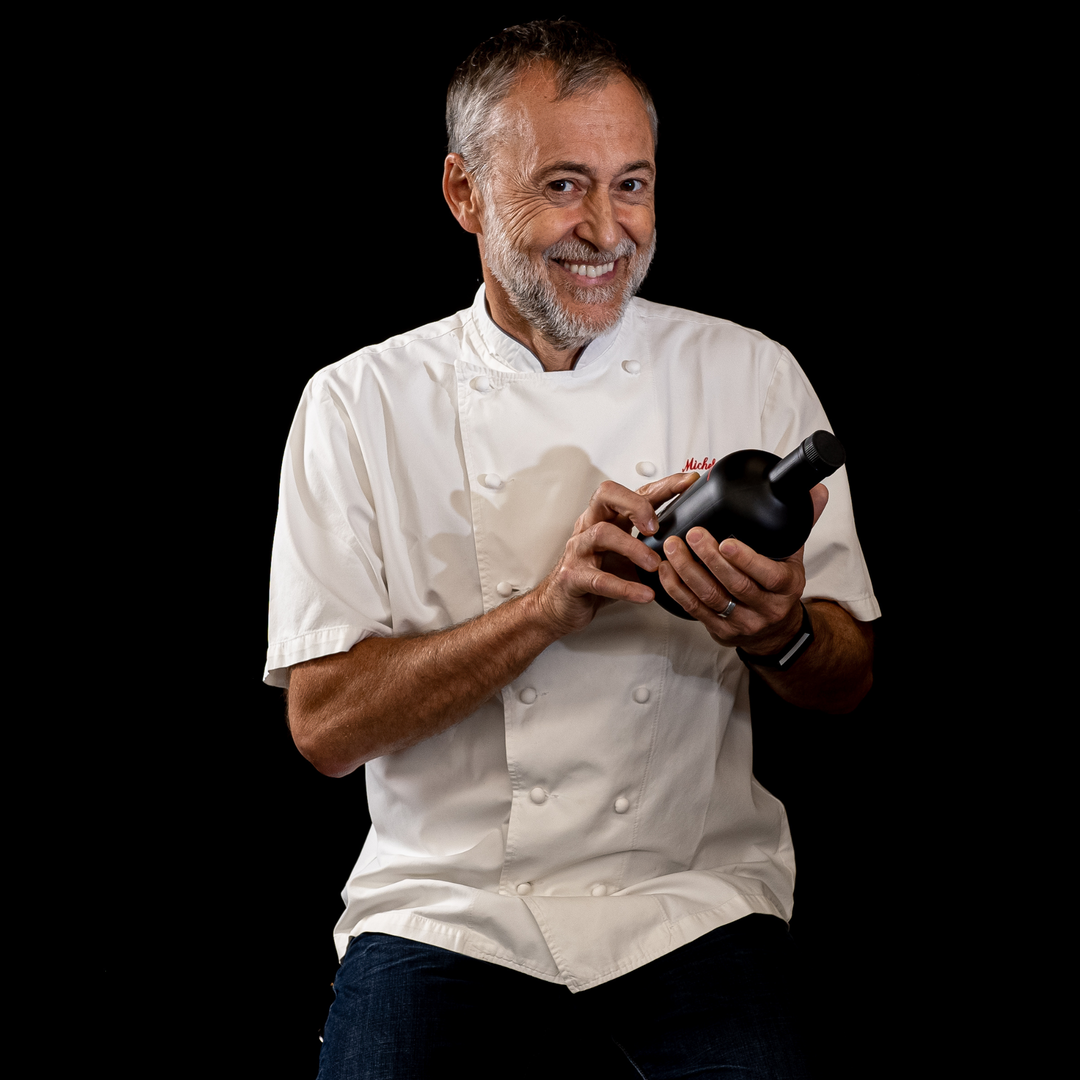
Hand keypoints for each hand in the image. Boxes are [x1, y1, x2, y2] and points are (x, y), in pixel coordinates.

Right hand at [532, 473, 699, 636]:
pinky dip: (625, 588)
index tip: (688, 483)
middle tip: (655, 526)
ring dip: (633, 548)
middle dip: (636, 504)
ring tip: (654, 565)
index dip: (663, 486)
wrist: (561, 605)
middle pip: (607, 495)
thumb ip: (650, 542)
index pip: (635, 492)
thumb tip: (689, 536)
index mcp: (606, 518)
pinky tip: (644, 594)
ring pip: (602, 534)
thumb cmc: (594, 575)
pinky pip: (599, 579)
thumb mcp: (626, 554)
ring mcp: (579, 551)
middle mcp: (590, 527)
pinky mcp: (573, 578)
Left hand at [658, 484, 828, 653]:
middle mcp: (765, 608)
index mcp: (786, 587)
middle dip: (709, 559)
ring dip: (688, 571)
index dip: (746, 560)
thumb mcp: (795, 556)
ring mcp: (742, 622)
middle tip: (693, 535)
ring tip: (673, 547)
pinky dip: (677, 589)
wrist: (778, 631)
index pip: (768, 575)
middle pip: (734, 585)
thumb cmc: (781, 588)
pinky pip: (695, 610)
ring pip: (711, 597)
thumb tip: (814, 491)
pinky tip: (667, 570)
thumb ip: (802, 522)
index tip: (726, 542)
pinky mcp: (720, 630)